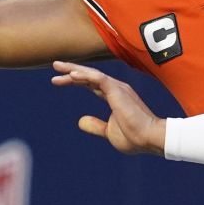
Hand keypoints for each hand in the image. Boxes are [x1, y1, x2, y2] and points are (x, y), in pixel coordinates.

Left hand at [51, 61, 165, 156]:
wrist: (148, 138)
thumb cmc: (134, 137)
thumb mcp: (109, 131)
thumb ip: (95, 125)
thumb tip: (80, 121)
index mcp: (114, 96)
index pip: (91, 84)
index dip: (75, 81)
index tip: (57, 81)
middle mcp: (115, 88)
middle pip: (89, 75)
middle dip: (71, 70)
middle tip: (55, 66)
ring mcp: (117, 88)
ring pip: (92, 74)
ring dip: (74, 70)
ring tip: (57, 67)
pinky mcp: (117, 90)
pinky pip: (98, 78)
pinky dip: (84, 76)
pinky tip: (71, 75)